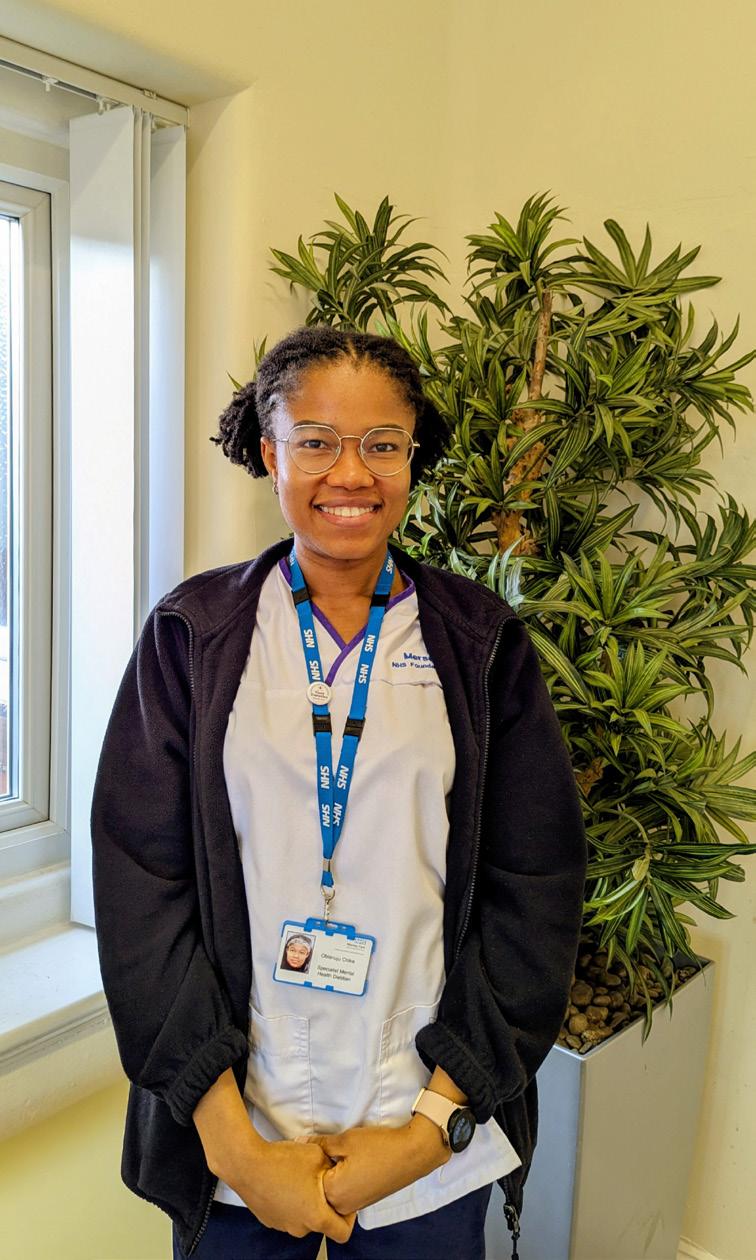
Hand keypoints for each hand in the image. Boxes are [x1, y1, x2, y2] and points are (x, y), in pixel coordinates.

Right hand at [227, 1136, 356, 1242]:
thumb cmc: (282, 1161)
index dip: (350, 1218)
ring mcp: (283, 1225)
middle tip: (321, 1180)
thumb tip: (337, 1171)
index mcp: (316, 1217)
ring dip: (306, 1201)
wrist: (247, 1163)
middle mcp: (300, 1227)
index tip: (346, 1201)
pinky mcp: (269, 1219)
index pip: (343, 1233)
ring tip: (300, 1177)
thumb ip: (333, 1168)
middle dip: (325, 1203)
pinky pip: (288, 1213)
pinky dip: (291, 1201)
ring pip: (304, 1217)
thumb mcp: (318, 1155)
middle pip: (322, 1222)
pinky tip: (285, 1180)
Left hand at [314, 1117, 449, 1215]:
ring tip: (345, 1154)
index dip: (312, 1159)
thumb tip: (300, 1143)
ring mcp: (356, 1205)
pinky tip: (354, 1162)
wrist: (412, 1153)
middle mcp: (343, 1206)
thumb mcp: (345, 1140)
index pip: (309, 1179)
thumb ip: (320, 1144)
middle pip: (320, 1188)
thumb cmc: (379, 1147)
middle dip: (322, 1168)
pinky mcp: (366, 1200)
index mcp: (334, 1193)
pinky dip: (345, 1178)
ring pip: (333, 1190)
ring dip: (334, 1173)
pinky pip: (346, 1192)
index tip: (320, 1146)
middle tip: (333, 1148)